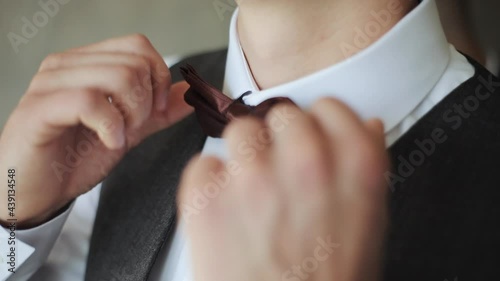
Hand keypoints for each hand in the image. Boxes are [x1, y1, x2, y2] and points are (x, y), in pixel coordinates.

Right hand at [0, 34, 192, 226]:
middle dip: (147, 102)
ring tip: (118, 136)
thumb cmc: (73, 159)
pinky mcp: (38, 108)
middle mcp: (66, 65)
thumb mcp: (127, 132)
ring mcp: (50, 83)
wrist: (36, 193)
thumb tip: (189, 92)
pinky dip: (111, 126)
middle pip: (133, 62)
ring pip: (116, 76)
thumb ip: (158, 112)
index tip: (158, 110)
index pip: (137, 46)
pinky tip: (108, 142)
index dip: (159, 77)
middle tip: (133, 129)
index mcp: (87, 64)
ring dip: (131, 115)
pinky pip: (90, 100)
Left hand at [178, 99, 388, 280]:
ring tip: (248, 194)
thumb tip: (366, 127)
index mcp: (352, 169)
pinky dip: (209, 185)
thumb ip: (366, 168)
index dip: (319, 122)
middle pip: (282, 115)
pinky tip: (224, 212)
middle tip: (277, 171)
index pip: (330, 108)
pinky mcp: (205, 199)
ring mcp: (251, 180)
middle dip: (279, 140)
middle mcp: (303, 164)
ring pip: (239, 132)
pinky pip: (202, 165)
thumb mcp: (369, 227)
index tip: (311, 132)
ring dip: (242, 157)